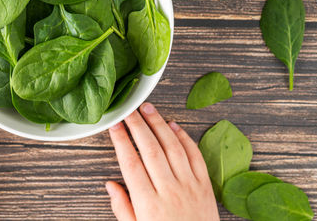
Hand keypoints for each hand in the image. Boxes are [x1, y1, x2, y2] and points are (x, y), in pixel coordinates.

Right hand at [106, 103, 218, 220]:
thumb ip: (122, 208)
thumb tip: (110, 184)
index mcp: (148, 203)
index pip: (130, 162)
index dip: (121, 140)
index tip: (115, 125)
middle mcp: (169, 191)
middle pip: (150, 149)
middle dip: (138, 124)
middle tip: (129, 108)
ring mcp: (189, 186)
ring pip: (172, 147)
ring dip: (159, 124)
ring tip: (149, 109)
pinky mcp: (206, 186)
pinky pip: (195, 155)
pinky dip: (184, 138)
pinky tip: (174, 126)